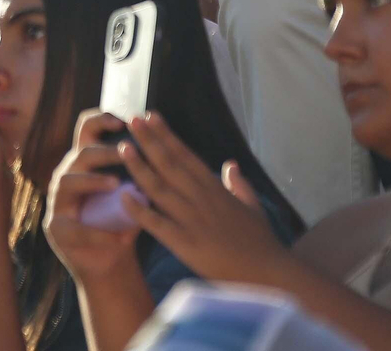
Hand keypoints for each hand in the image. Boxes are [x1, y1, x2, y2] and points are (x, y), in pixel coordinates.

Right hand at [45, 111, 141, 286]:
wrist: (109, 260)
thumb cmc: (121, 219)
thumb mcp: (131, 193)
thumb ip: (138, 172)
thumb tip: (161, 147)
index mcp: (85, 162)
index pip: (86, 130)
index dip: (100, 120)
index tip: (123, 121)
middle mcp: (68, 174)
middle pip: (81, 153)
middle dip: (104, 151)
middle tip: (127, 152)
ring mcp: (58, 200)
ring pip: (68, 180)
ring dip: (93, 181)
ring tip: (116, 184)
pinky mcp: (56, 227)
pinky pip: (74, 226)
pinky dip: (98, 233)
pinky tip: (119, 237)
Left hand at [114, 113, 285, 283]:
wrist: (267, 274)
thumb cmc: (261, 243)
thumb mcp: (253, 206)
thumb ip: (240, 184)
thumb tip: (231, 164)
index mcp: (216, 188)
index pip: (186, 155)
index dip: (167, 135)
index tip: (151, 117)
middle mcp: (201, 198)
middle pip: (170, 164)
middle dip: (150, 141)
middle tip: (132, 120)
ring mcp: (192, 220)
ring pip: (160, 188)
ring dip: (139, 167)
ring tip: (122, 148)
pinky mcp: (185, 244)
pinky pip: (157, 224)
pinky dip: (139, 210)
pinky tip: (123, 196)